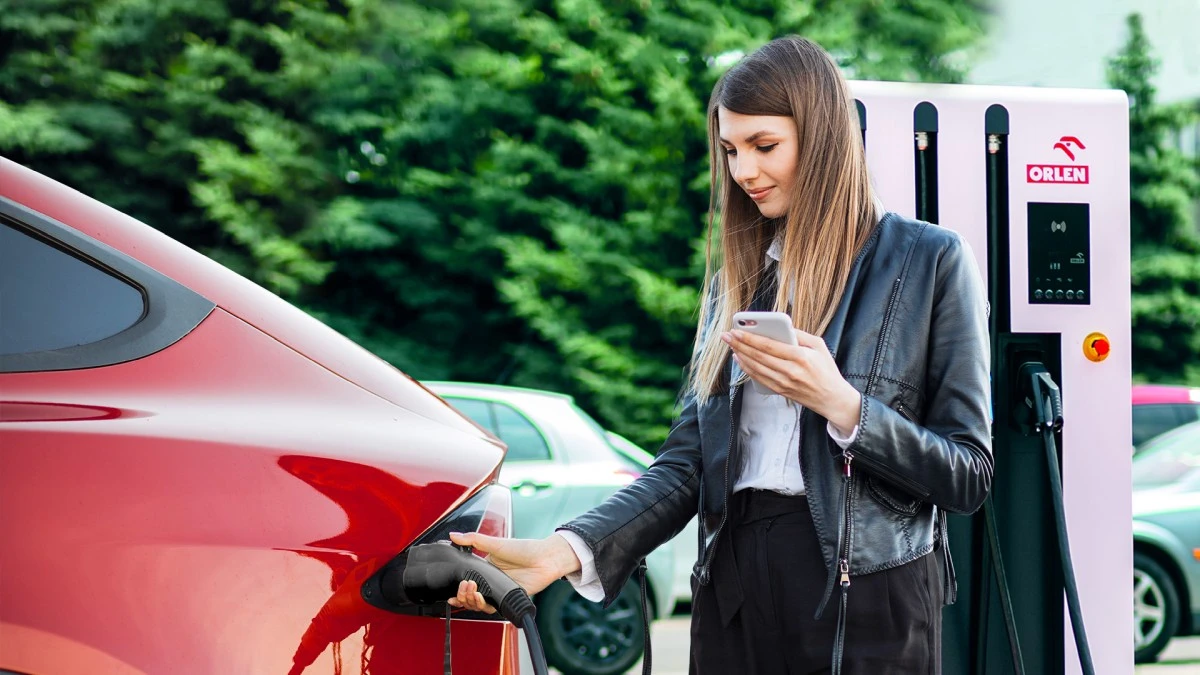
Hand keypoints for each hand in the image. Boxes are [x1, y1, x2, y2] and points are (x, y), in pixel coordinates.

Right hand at [446, 531, 580, 612]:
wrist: (545, 558)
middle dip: (463, 594)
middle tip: (465, 586)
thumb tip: (453, 535)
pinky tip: (480, 599)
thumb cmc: (525, 549)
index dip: (458, 587)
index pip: (466, 581)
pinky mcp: (508, 599)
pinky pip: (493, 608)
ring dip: (471, 600)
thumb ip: (474, 540)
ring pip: (479, 604)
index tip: (453, 587)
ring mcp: (499, 591)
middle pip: (470, 596)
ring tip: (472, 590)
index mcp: (486, 568)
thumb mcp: (496, 543)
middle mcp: (491, 581)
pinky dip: (484, 606)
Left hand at [722, 328, 861, 432]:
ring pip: (755, 368)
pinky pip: (758, 379)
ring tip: (731, 345)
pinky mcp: (780, 391)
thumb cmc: (827, 370)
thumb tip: (781, 327)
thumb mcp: (819, 346)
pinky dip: (747, 369)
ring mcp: (783, 383)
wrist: (832, 399)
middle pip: (758, 356)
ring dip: (740, 356)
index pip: (769, 346)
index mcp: (800, 357)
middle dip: (740, 344)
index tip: (737, 330)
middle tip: (727, 336)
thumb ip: (800, 335)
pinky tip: (740, 359)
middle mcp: (790, 371)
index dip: (750, 338)